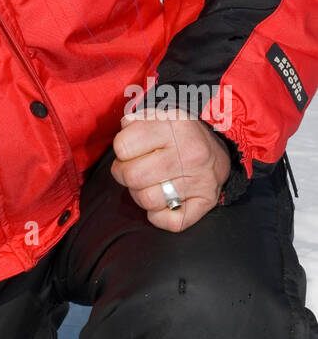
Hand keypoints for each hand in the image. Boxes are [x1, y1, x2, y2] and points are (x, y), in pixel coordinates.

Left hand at [110, 107, 231, 231]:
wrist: (217, 151)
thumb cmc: (177, 135)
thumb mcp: (157, 116)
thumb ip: (133, 123)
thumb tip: (121, 141)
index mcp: (174, 126)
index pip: (122, 146)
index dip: (120, 150)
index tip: (130, 151)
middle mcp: (189, 153)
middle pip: (132, 176)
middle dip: (124, 175)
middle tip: (134, 170)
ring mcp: (200, 179)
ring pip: (147, 200)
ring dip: (140, 195)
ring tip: (148, 183)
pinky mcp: (206, 201)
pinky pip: (171, 222)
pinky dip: (159, 216)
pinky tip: (162, 201)